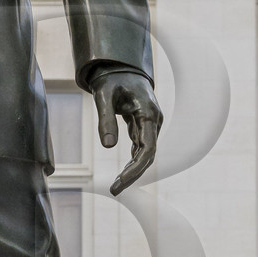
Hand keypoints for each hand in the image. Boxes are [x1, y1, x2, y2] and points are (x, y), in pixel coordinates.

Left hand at [91, 67, 162, 195]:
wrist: (119, 67)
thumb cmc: (111, 79)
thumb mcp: (103, 97)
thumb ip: (106, 120)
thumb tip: (108, 146)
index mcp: (148, 114)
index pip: (147, 150)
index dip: (136, 169)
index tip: (120, 182)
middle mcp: (154, 120)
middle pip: (148, 155)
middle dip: (133, 174)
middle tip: (115, 190)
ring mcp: (150, 123)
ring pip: (145, 153)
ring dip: (132, 170)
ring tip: (116, 186)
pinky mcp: (143, 125)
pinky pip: (141, 147)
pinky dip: (132, 160)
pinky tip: (123, 173)